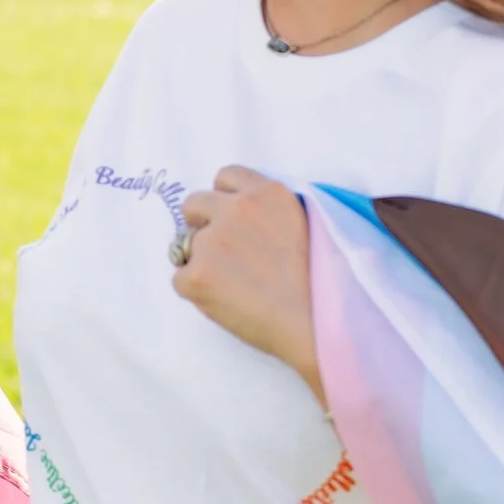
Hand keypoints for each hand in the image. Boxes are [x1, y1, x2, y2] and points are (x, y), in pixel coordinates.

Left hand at [175, 166, 319, 396]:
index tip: (232, 220)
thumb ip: (270, 212)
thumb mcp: (307, 225)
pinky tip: (227, 303)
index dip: (225, 200)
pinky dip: (196, 292)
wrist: (323, 326)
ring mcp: (212, 241)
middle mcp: (236, 210)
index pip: (226, 176)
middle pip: (194, 203)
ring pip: (184, 244)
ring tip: (234, 285)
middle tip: (223, 254)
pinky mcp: (197, 275)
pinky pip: (180, 279)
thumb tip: (243, 214)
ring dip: (200, 260)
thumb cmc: (321, 285)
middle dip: (202, 224)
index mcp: (267, 194)